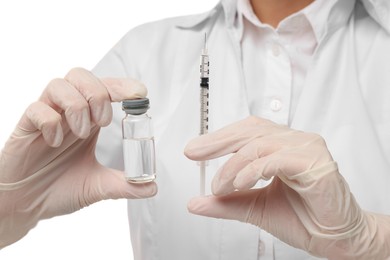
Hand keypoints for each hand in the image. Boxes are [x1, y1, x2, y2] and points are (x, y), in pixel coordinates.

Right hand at [0, 68, 156, 247]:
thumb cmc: (59, 188)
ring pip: (58, 84)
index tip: (140, 93)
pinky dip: (50, 121)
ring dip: (76, 106)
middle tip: (104, 121)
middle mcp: (68, 113)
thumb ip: (124, 185)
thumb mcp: (97, 186)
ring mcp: (46, 118)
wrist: (26, 205)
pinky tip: (54, 142)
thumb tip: (152, 187)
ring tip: (81, 133)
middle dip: (98, 93)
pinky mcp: (26, 127)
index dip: (122, 86)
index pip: (105, 89)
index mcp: (88, 121)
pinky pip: (36, 108)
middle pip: (81, 76)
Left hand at [184, 116, 389, 258]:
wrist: (334, 240)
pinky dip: (254, 170)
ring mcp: (307, 148)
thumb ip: (225, 203)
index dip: (218, 138)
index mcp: (281, 146)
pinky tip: (241, 182)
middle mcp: (294, 142)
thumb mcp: (253, 208)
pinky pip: (277, 159)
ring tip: (221, 186)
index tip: (194, 150)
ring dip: (233, 165)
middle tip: (195, 153)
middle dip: (218, 143)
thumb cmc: (302, 218)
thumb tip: (196, 202)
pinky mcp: (316, 163)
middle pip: (250, 130)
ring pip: (260, 144)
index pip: (246, 131)